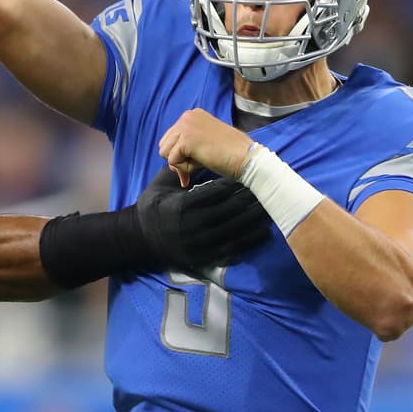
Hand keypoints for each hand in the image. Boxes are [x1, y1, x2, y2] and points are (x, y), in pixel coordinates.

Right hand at [133, 165, 270, 267]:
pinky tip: (263, 231)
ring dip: (254, 219)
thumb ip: (182, 169)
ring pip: (233, 231)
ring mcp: (198, 244)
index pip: (214, 193)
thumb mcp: (162, 183)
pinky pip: (232, 250)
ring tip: (271, 207)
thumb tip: (204, 153)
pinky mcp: (204, 257)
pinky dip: (249, 241)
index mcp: (180, 206)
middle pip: (228, 211)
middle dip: (249, 199)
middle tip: (266, 188)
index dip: (233, 183)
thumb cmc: (154, 205)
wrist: (142, 238)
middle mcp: (190, 227)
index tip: (247, 174)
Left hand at [159, 109, 256, 185]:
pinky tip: (201, 164)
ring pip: (165, 153)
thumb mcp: (204, 143)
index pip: (171, 137)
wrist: (246, 157)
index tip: (198, 157)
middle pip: (164, 144)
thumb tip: (171, 165)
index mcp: (192, 114)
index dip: (181, 152)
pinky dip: (185, 169)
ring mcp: (186, 127)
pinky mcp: (186, 140)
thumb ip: (186, 148)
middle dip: (178, 158)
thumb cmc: (230, 152)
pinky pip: (172, 161)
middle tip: (198, 161)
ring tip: (201, 160)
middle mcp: (187, 116)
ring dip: (181, 163)